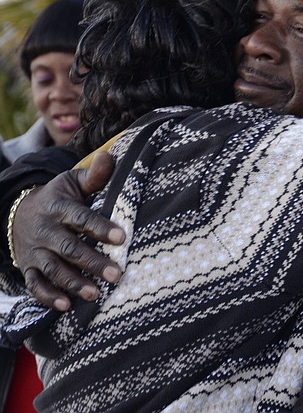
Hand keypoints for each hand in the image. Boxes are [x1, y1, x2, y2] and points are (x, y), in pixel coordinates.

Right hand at [12, 152, 124, 310]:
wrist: (19, 212)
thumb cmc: (59, 198)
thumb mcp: (72, 183)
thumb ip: (94, 176)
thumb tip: (109, 157)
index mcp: (58, 207)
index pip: (80, 218)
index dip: (100, 228)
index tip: (122, 237)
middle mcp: (45, 230)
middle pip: (69, 248)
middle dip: (93, 262)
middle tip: (117, 274)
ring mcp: (35, 250)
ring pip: (53, 269)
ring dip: (73, 283)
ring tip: (95, 294)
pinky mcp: (28, 267)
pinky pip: (34, 284)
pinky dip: (47, 297)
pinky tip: (66, 306)